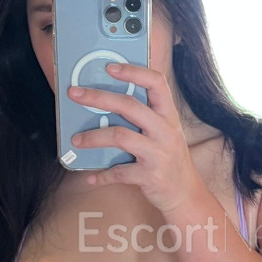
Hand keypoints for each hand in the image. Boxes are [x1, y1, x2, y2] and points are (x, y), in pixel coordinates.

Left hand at [68, 62, 204, 213]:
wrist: (186, 194)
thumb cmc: (170, 159)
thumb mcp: (165, 133)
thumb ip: (146, 118)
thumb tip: (108, 102)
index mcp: (169, 116)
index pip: (156, 83)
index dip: (133, 72)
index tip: (110, 67)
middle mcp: (165, 131)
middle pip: (129, 105)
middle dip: (98, 97)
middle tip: (75, 94)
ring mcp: (158, 154)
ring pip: (120, 136)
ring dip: (93, 137)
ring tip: (76, 140)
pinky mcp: (150, 176)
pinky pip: (119, 172)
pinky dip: (102, 175)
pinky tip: (91, 177)